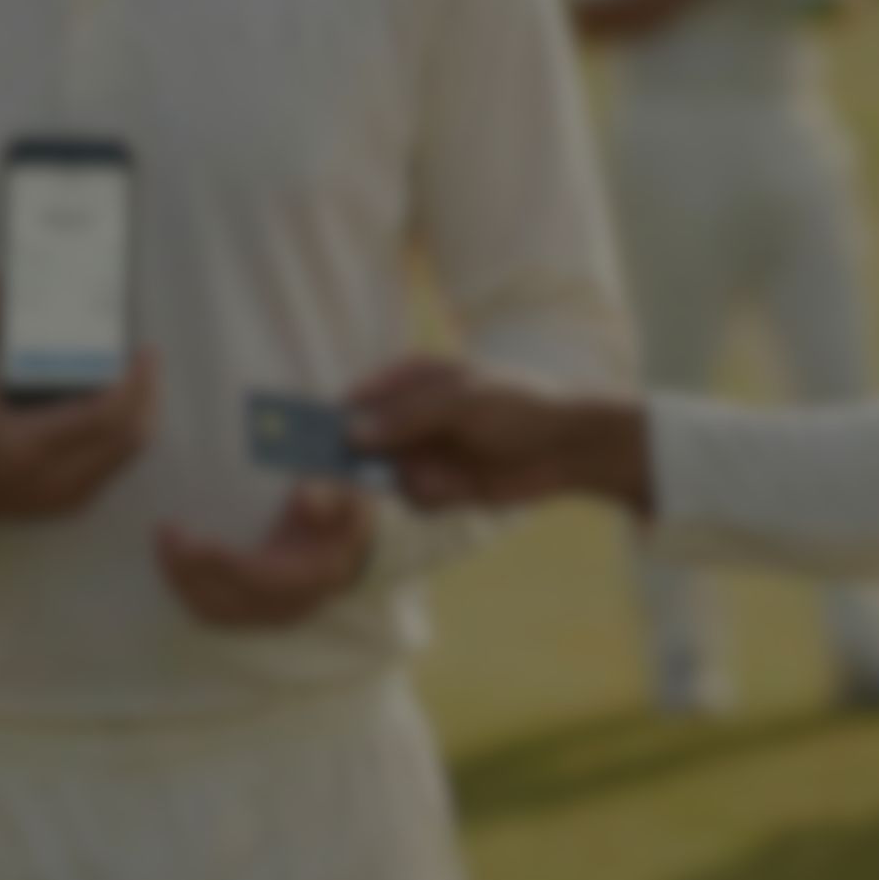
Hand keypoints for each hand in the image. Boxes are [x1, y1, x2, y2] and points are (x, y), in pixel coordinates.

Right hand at [0, 282, 155, 536]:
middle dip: (148, 392)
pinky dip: (129, 430)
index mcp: (29, 447)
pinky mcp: (81, 500)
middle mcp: (58, 478)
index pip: (104, 419)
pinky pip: (120, 462)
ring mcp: (73, 495)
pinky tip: (124, 403)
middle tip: (147, 357)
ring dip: (144, 411)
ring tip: (142, 375)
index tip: (143, 350)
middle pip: (130, 436)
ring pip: (132, 451)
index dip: (135, 385)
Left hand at [156, 483, 374, 628]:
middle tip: (166, 532)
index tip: (197, 541)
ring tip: (162, 540)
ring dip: (181, 582)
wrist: (346, 548)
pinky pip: (209, 611)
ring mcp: (268, 614)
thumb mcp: (348, 498)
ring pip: (214, 612)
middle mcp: (290, 605)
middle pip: (229, 602)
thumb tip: (304, 498)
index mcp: (314, 576)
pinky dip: (184, 589)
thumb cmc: (342, 516)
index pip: (261, 582)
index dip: (225, 566)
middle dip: (191, 572)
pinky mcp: (250, 613)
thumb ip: (330, 495)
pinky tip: (168, 558)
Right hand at [346, 358, 648, 514]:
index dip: (331, 420)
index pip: (356, 400)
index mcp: (408, 381)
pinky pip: (417, 499)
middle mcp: (409, 417)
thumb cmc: (518, 405)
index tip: (310, 438)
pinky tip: (464, 485)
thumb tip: (352, 433)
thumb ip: (406, 416)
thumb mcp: (461, 402)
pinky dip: (436, 496)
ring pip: (387, 478)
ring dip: (413, 479)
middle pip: (362, 443)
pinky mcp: (441, 485)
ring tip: (448, 473)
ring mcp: (424, 453)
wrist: (568, 446)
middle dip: (360, 461)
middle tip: (345, 471)